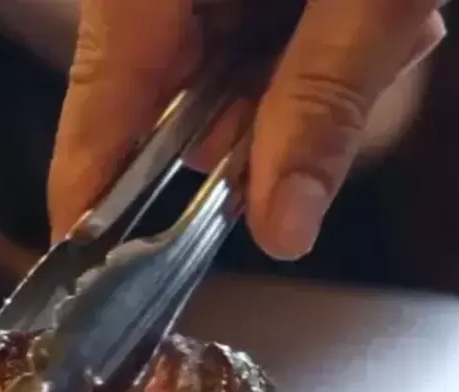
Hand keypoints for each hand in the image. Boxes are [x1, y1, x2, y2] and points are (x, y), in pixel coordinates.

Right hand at [48, 0, 445, 257]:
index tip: (106, 296)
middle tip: (343, 76)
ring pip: (221, 84)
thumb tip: (281, 229)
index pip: (90, 143)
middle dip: (257, 129)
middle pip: (170, 120)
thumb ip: (322, 107)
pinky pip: (246, 41)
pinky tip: (351, 4)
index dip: (97, 227)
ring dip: (299, 80)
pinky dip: (310, 41)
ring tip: (368, 17)